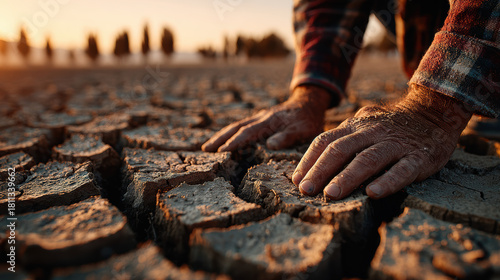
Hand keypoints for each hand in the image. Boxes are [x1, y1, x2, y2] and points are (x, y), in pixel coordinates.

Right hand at [202, 85, 332, 151]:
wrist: (309, 102)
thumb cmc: (308, 119)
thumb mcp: (304, 130)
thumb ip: (288, 136)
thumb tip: (270, 145)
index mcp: (269, 121)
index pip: (248, 132)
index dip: (235, 141)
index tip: (222, 150)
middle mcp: (261, 118)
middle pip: (236, 128)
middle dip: (220, 138)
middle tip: (205, 149)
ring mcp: (259, 118)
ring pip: (236, 126)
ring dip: (221, 135)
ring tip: (208, 146)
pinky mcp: (260, 120)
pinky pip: (241, 126)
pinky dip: (230, 133)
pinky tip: (224, 140)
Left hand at [292, 85, 472, 199]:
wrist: (434, 113)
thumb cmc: (390, 128)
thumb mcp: (363, 126)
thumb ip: (342, 142)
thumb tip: (312, 169)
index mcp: (355, 125)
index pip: (325, 141)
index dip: (309, 161)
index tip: (297, 180)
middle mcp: (372, 132)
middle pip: (341, 149)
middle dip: (320, 170)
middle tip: (307, 190)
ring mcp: (396, 143)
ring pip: (368, 159)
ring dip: (347, 177)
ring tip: (331, 193)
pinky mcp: (420, 156)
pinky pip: (403, 169)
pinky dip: (387, 181)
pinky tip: (373, 193)